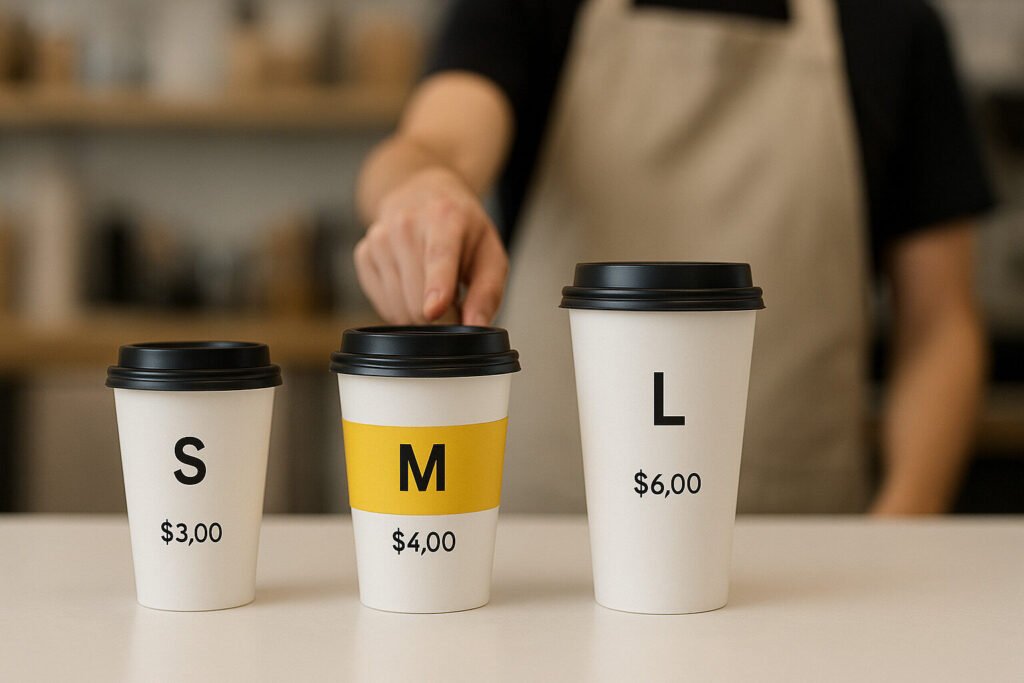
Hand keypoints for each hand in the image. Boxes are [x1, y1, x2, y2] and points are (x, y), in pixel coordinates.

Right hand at [354, 167, 507, 324]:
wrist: (423, 195)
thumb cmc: (462, 230)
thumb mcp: (490, 254)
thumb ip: (487, 292)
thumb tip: (475, 325)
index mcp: (444, 217)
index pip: (438, 256)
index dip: (436, 286)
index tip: (433, 310)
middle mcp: (406, 224)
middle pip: (417, 296)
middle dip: (441, 317)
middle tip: (455, 302)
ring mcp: (379, 238)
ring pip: (399, 306)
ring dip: (421, 314)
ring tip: (434, 291)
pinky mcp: (363, 254)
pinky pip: (383, 305)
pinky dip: (401, 308)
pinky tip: (412, 287)